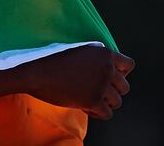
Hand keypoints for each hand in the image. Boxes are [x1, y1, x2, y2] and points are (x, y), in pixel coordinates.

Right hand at [17, 45, 134, 119]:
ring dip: (104, 103)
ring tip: (89, 100)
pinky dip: (97, 113)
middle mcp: (106, 68)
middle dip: (112, 91)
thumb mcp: (76, 50)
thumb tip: (106, 64)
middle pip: (125, 87)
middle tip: (96, 92)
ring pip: (117, 102)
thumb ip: (95, 56)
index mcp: (104, 54)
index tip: (108, 78)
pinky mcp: (93, 100)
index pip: (129, 65)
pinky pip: (107, 113)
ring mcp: (101, 85)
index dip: (120, 73)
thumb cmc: (50, 60)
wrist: (35, 73)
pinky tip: (84, 108)